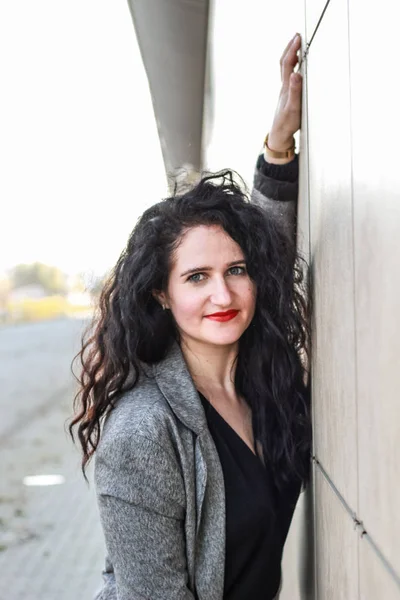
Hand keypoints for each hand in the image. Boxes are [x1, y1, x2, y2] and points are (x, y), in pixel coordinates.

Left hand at [268, 33, 301, 152]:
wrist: (279, 134)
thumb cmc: (287, 123)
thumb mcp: (293, 108)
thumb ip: (295, 91)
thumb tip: (295, 73)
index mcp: (285, 87)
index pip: (287, 63)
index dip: (292, 49)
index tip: (298, 37)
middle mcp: (284, 87)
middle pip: (284, 63)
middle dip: (290, 48)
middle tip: (297, 36)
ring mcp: (284, 91)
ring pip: (285, 69)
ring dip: (291, 56)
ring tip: (297, 47)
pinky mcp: (287, 96)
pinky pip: (289, 76)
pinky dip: (292, 67)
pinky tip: (296, 67)